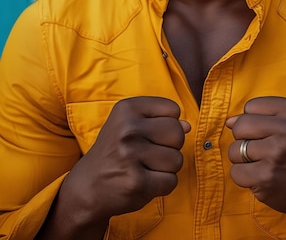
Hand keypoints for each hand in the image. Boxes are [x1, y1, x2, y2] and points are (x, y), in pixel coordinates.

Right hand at [64, 96, 190, 223]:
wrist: (87, 186)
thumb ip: (160, 120)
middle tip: (150, 153)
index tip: (150, 133)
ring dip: (166, 168)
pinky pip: (171, 181)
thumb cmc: (115, 151)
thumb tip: (187, 126)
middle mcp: (128, 129)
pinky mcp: (136, 182)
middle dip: (171, 146)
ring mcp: (131, 156)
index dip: (168, 123)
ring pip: (177, 160)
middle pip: (178, 134)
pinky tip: (144, 182)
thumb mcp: (130, 124)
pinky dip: (162, 185)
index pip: (173, 109)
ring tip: (145, 168)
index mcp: (127, 108)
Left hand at [226, 97, 285, 227]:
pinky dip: (243, 177)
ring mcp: (276, 154)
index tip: (269, 132)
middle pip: (239, 126)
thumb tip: (228, 122)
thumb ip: (259, 117)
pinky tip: (261, 177)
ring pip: (235, 150)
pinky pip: (235, 172)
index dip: (254, 120)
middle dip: (243, 138)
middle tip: (261, 149)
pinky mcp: (266, 177)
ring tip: (262, 164)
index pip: (250, 106)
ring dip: (242, 160)